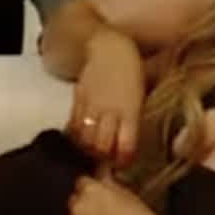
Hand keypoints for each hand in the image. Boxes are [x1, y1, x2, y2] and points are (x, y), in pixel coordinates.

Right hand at [65, 28, 145, 167]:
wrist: (108, 47)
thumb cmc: (132, 69)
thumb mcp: (141, 94)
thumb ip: (134, 118)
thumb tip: (129, 141)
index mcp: (131, 110)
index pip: (126, 144)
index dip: (123, 160)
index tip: (123, 167)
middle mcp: (111, 111)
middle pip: (102, 146)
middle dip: (102, 161)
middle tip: (104, 168)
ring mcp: (92, 106)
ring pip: (85, 140)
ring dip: (87, 152)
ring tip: (89, 160)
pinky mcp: (78, 101)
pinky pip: (73, 126)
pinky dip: (74, 138)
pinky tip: (76, 144)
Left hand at [67, 173, 162, 214]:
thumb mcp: (125, 192)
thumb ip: (107, 181)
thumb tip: (100, 173)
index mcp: (90, 190)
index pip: (81, 182)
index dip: (91, 188)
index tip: (99, 194)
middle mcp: (77, 206)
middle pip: (74, 200)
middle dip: (84, 203)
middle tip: (101, 211)